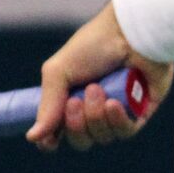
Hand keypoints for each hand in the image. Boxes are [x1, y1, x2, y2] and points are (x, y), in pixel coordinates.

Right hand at [27, 2, 173, 151]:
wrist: (131, 31)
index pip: (59, 132)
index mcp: (71, 96)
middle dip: (75, 124)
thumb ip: (47, 105)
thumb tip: (32, 137)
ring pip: (102, 137)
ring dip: (96, 117)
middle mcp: (94, 108)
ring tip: (98, 89)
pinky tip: (114, 103)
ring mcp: (118, 111)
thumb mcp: (59, 70)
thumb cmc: (94, 44)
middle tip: (76, 100)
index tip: (50, 141)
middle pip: (80, 140)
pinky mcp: (140, 112)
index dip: (52, 141)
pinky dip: (117, 120)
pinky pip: (125, 132)